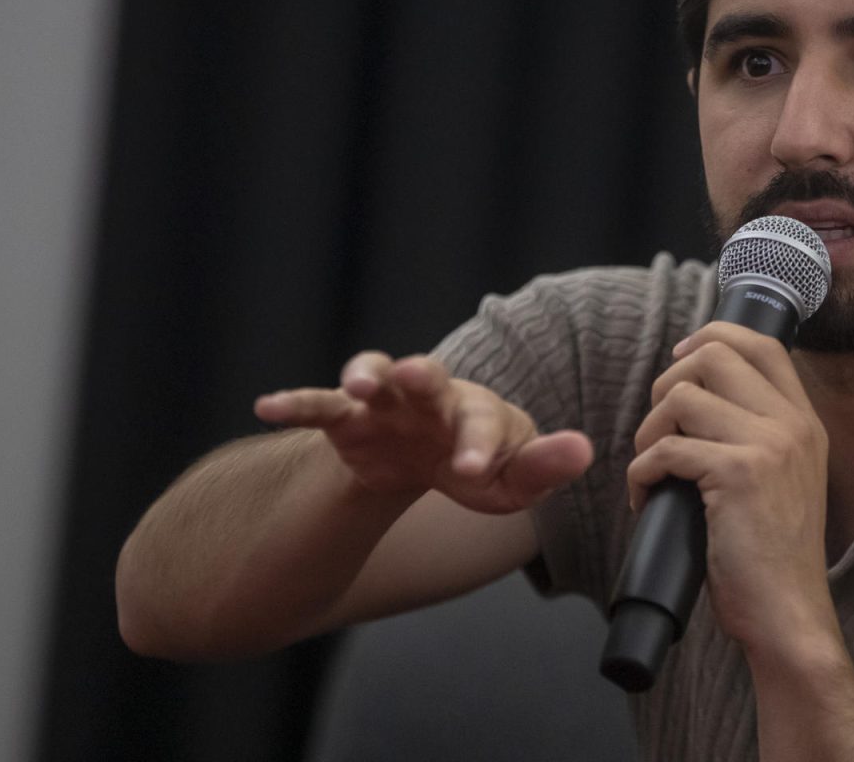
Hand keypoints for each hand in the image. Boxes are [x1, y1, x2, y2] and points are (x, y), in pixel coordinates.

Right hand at [254, 351, 591, 513]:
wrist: (427, 460)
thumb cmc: (478, 464)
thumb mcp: (510, 480)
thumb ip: (543, 467)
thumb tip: (585, 451)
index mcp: (479, 411)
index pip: (484, 424)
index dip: (479, 447)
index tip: (472, 472)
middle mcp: (433, 395)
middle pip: (431, 379)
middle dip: (424, 378)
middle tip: (420, 375)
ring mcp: (387, 402)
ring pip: (375, 373)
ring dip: (366, 373)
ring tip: (357, 383)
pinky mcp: (348, 416)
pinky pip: (319, 404)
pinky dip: (296, 402)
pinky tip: (268, 406)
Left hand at [627, 323, 833, 653]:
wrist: (788, 613)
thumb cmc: (771, 555)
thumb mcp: (782, 480)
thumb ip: (756, 435)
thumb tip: (696, 393)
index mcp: (804, 422)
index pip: (762, 343)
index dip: (712, 338)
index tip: (680, 362)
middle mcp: (792, 425)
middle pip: (714, 356)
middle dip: (667, 385)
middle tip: (659, 431)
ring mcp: (768, 446)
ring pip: (682, 397)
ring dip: (649, 433)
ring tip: (652, 470)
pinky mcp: (737, 475)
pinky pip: (666, 449)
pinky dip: (641, 473)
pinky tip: (647, 499)